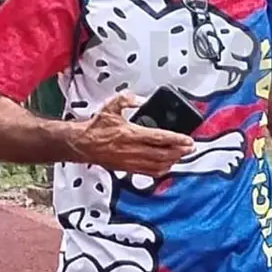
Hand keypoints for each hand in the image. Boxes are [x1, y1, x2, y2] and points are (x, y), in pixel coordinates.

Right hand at [68, 93, 194, 176]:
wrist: (81, 144)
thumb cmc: (95, 128)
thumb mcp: (110, 107)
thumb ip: (126, 100)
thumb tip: (138, 99)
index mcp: (130, 134)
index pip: (160, 138)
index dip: (177, 139)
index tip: (188, 140)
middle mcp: (132, 150)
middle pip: (163, 154)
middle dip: (180, 151)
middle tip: (190, 148)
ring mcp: (130, 161)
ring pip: (158, 165)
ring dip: (173, 161)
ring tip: (182, 155)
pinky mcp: (127, 168)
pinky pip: (148, 172)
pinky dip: (161, 170)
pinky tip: (167, 166)